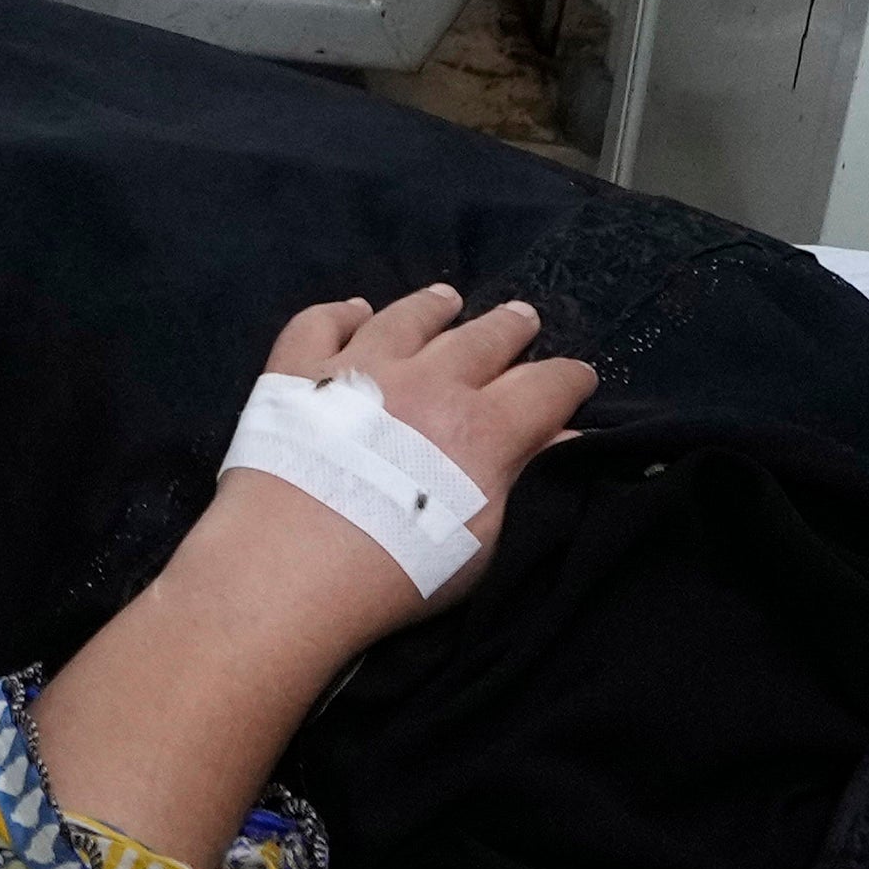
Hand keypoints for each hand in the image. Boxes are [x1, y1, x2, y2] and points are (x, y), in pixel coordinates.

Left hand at [248, 284, 597, 607]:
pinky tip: (352, 310)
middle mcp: (426, 382)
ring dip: (432, 307)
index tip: (578, 377)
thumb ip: (527, 479)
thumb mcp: (486, 541)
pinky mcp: (295, 373)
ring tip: (447, 298)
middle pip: (482, 339)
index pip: (545, 386)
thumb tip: (564, 436)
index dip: (568, 379)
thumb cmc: (399, 571)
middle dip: (510, 328)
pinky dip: (340, 312)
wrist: (289, 567)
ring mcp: (357, 370)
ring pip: (405, 318)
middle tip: (523, 318)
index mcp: (483, 426)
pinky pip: (321, 323)